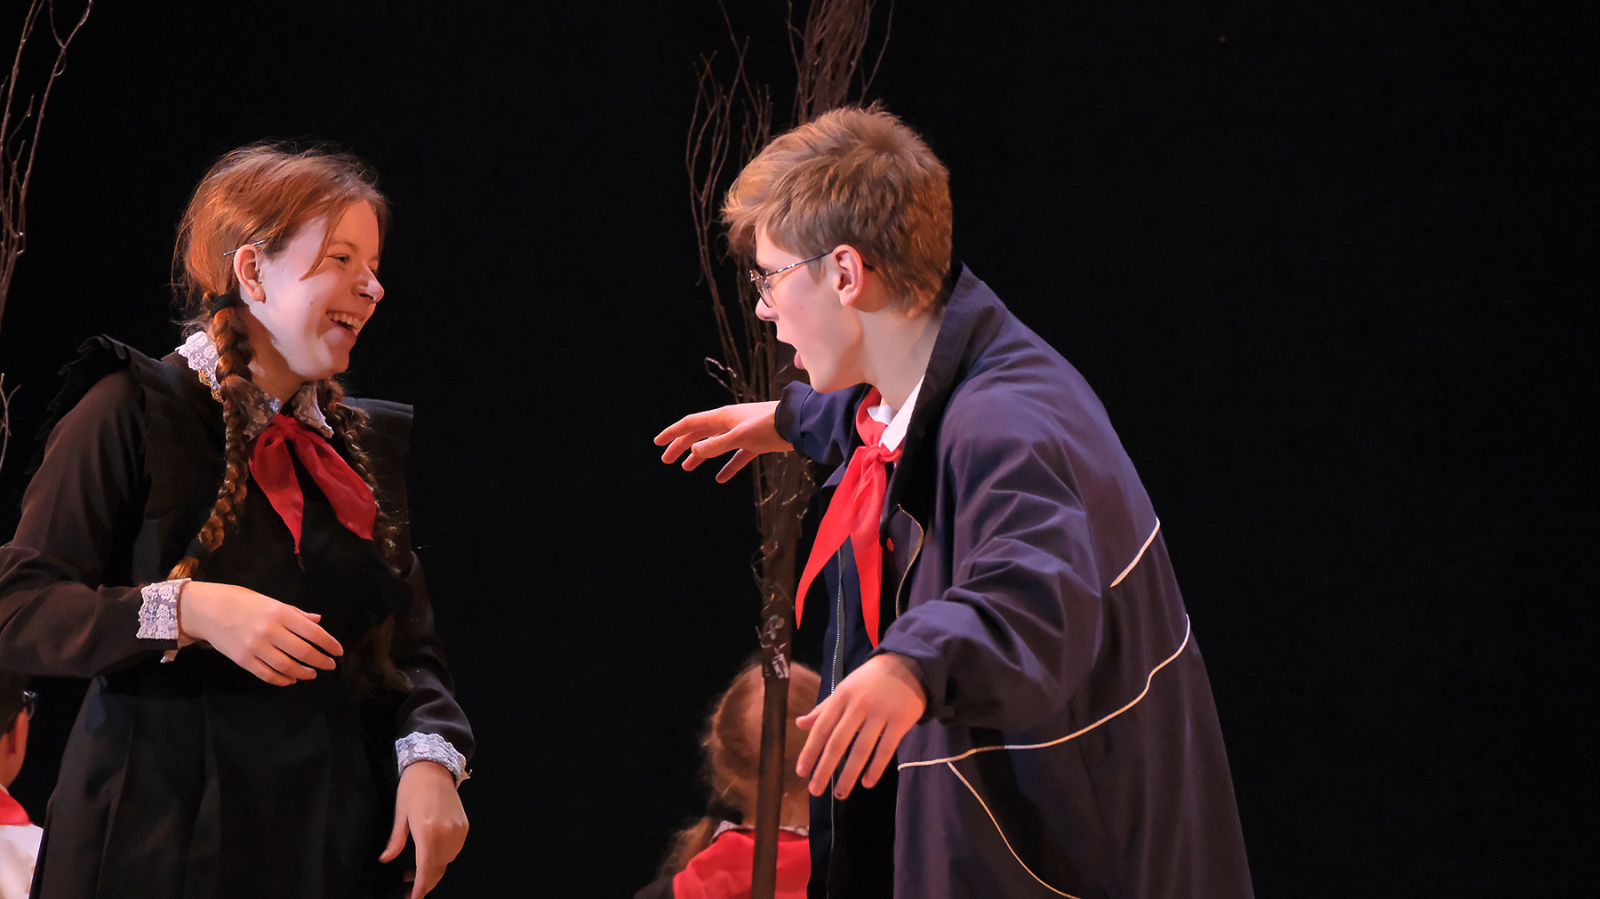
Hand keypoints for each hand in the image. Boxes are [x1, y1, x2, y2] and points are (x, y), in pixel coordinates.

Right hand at [179, 581, 342, 684]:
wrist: (207, 609)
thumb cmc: (243, 601)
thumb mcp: (271, 601)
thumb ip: (296, 614)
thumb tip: (318, 622)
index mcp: (280, 613)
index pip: (313, 633)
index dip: (329, 644)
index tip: (338, 652)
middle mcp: (270, 631)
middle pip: (303, 652)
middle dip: (320, 661)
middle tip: (330, 666)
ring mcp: (255, 647)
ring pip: (286, 666)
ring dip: (303, 673)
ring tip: (312, 674)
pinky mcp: (243, 660)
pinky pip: (267, 674)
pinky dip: (282, 680)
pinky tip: (290, 679)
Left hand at [381, 760, 467, 898]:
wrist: (434, 766)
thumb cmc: (413, 788)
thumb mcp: (400, 815)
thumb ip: (395, 841)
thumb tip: (386, 859)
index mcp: (427, 831)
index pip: (425, 869)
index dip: (419, 889)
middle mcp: (446, 833)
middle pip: (438, 869)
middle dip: (424, 883)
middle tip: (408, 888)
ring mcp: (457, 830)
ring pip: (447, 861)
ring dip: (433, 870)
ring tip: (417, 871)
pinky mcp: (463, 826)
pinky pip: (454, 850)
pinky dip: (443, 857)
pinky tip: (431, 854)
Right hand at [654, 401, 791, 482]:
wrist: (798, 425)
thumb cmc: (769, 426)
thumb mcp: (740, 437)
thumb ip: (717, 445)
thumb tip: (693, 451)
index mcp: (722, 417)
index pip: (690, 424)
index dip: (673, 433)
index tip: (658, 443)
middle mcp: (729, 422)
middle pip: (699, 434)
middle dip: (681, 446)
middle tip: (667, 460)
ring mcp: (741, 432)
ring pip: (714, 445)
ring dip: (699, 455)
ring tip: (686, 467)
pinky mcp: (754, 443)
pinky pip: (736, 456)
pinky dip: (727, 466)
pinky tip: (720, 479)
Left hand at [796, 653, 925, 799]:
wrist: (910, 663)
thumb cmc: (871, 679)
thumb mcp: (845, 688)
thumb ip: (823, 709)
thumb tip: (800, 724)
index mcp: (841, 696)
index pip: (822, 728)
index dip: (810, 751)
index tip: (801, 772)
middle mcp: (858, 705)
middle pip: (838, 742)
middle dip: (825, 768)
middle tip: (815, 790)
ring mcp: (880, 713)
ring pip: (861, 749)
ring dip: (849, 774)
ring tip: (840, 793)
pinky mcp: (900, 721)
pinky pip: (886, 749)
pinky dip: (875, 768)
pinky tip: (867, 783)